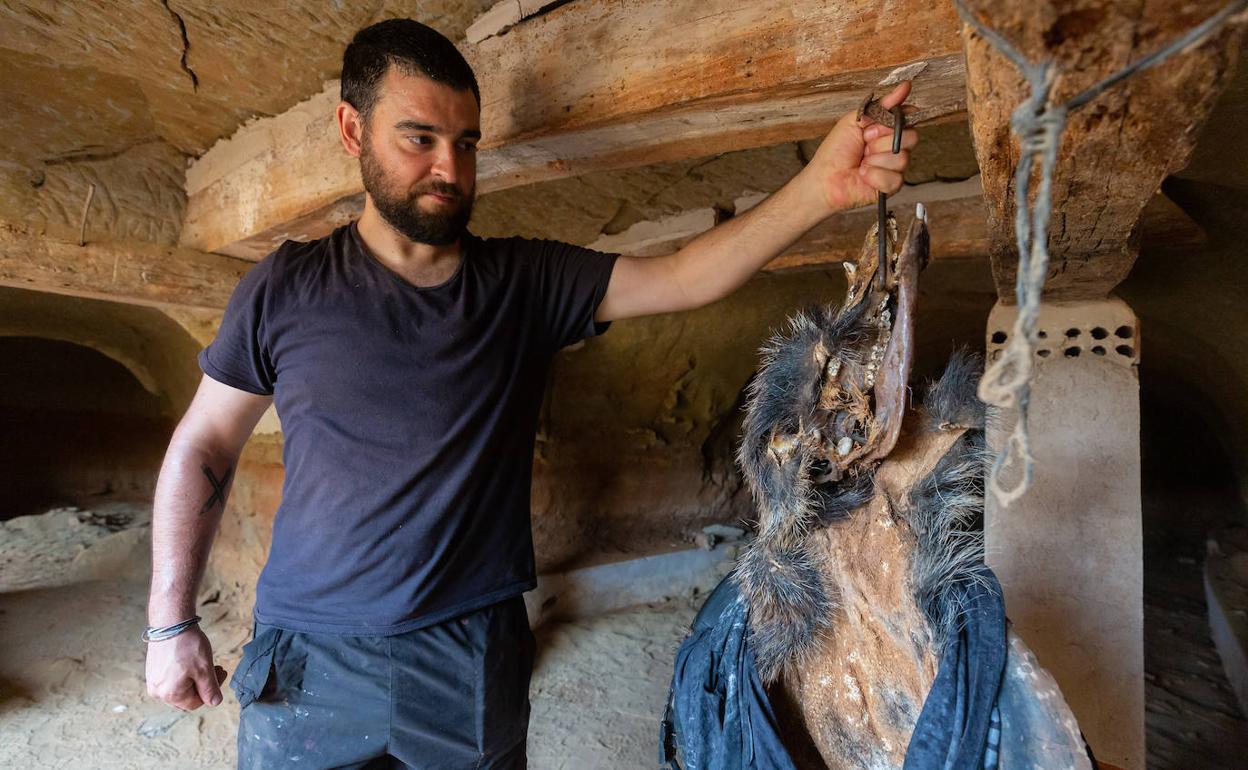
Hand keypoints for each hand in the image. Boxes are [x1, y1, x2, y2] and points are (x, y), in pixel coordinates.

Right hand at [145, 626, 227, 710]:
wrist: (170, 623)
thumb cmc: (186, 645)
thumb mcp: (204, 669)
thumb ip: (210, 689)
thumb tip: (215, 702)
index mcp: (170, 695)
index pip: (196, 702)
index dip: (212, 690)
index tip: (220, 673)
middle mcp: (157, 691)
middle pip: (186, 696)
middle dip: (202, 684)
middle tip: (214, 669)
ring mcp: (153, 680)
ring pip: (179, 687)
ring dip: (194, 678)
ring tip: (202, 662)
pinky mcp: (152, 670)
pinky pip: (171, 678)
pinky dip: (183, 673)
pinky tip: (190, 660)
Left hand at [802, 81, 919, 212]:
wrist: (824, 177)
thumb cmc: (836, 150)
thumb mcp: (856, 120)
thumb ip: (883, 104)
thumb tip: (905, 86)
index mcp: (888, 130)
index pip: (908, 118)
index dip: (890, 123)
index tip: (869, 129)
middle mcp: (895, 147)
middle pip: (911, 138)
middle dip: (881, 142)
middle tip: (864, 146)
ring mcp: (895, 167)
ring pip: (901, 159)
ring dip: (875, 160)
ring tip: (861, 162)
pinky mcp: (891, 186)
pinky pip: (895, 179)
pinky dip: (874, 176)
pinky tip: (863, 176)